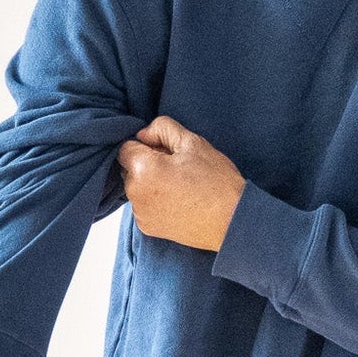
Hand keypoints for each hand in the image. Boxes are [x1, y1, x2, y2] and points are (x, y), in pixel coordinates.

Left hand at [117, 115, 245, 250]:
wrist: (231, 222)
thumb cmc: (215, 182)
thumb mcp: (192, 142)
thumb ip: (162, 129)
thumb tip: (142, 134)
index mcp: (142, 169)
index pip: (126, 147)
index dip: (147, 145)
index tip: (168, 152)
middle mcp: (135, 194)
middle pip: (129, 168)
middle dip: (147, 164)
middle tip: (178, 170)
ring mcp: (140, 214)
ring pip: (137, 188)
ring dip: (150, 183)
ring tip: (180, 187)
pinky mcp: (148, 228)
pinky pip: (144, 206)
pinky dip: (155, 201)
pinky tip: (178, 202)